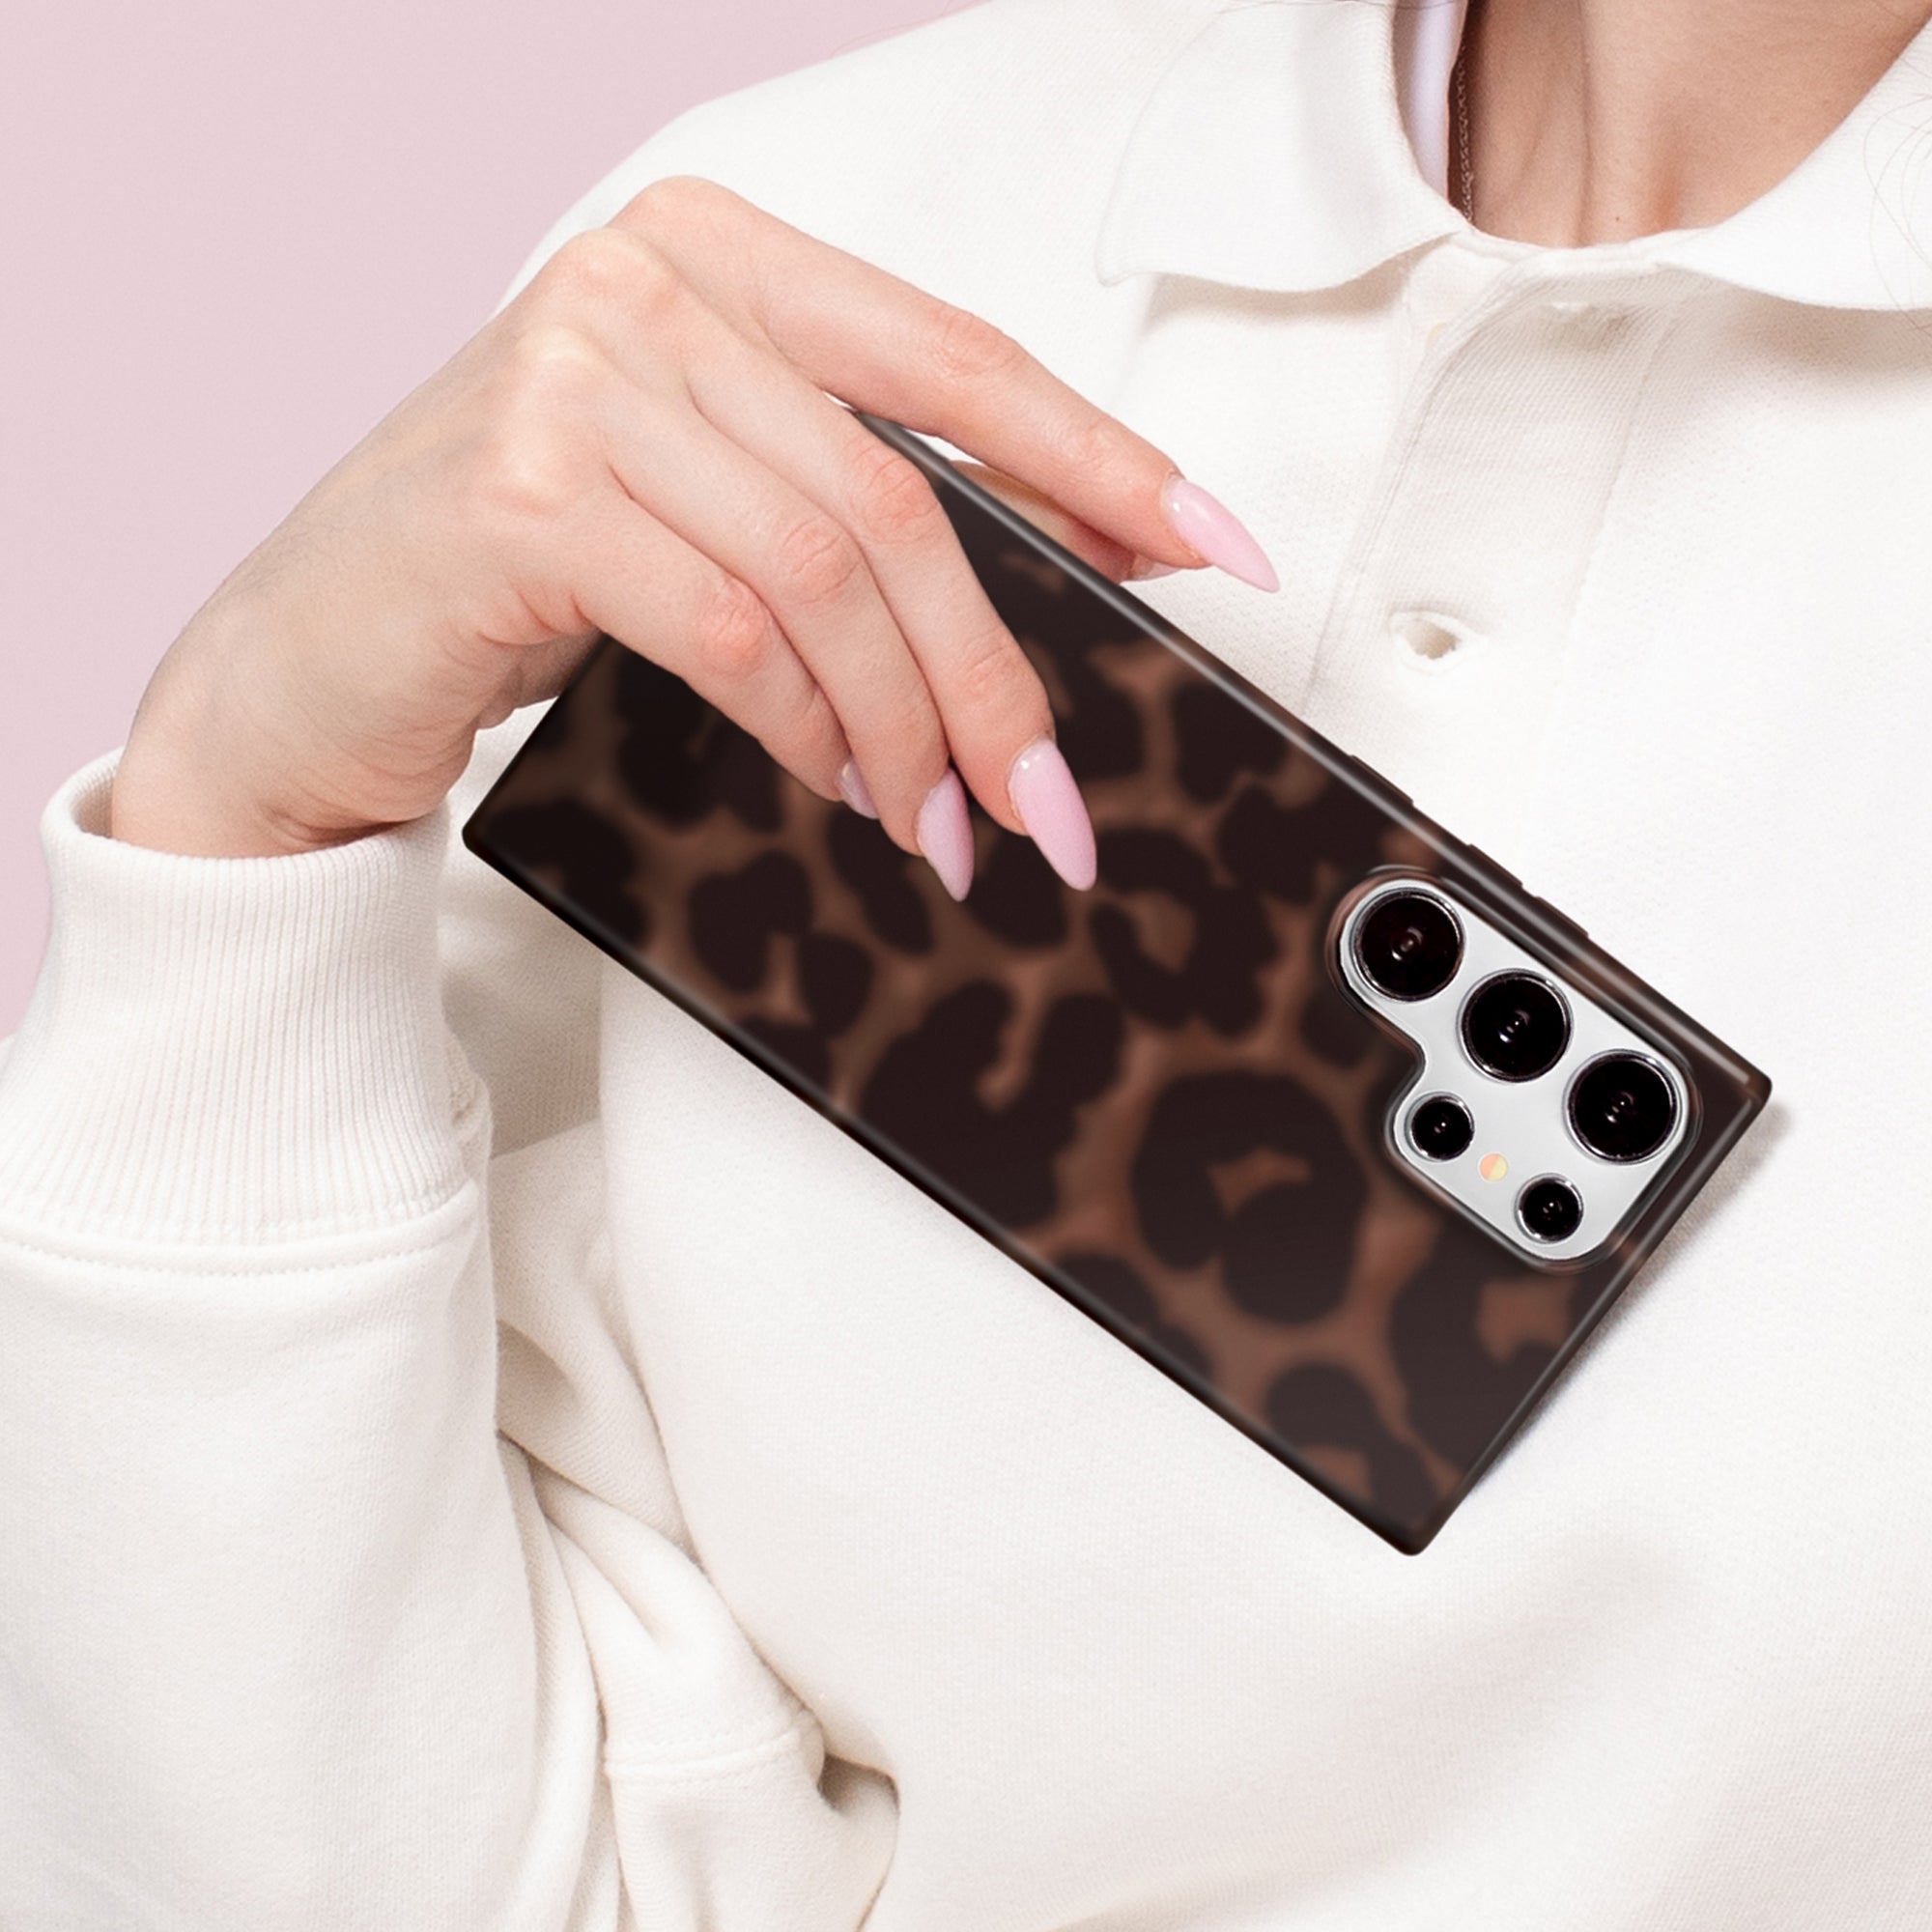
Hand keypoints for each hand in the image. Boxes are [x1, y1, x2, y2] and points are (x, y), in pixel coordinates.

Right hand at [109, 176, 1275, 895]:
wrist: (311, 659)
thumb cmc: (524, 581)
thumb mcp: (714, 509)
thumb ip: (866, 505)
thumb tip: (1083, 560)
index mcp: (719, 260)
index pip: (960, 360)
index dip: (1105, 463)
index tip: (1217, 548)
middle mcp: (646, 287)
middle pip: (903, 495)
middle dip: (998, 669)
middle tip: (1049, 796)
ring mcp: (574, 376)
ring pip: (830, 569)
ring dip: (907, 724)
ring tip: (937, 824)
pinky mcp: (520, 494)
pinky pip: (734, 630)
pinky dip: (809, 727)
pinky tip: (835, 786)